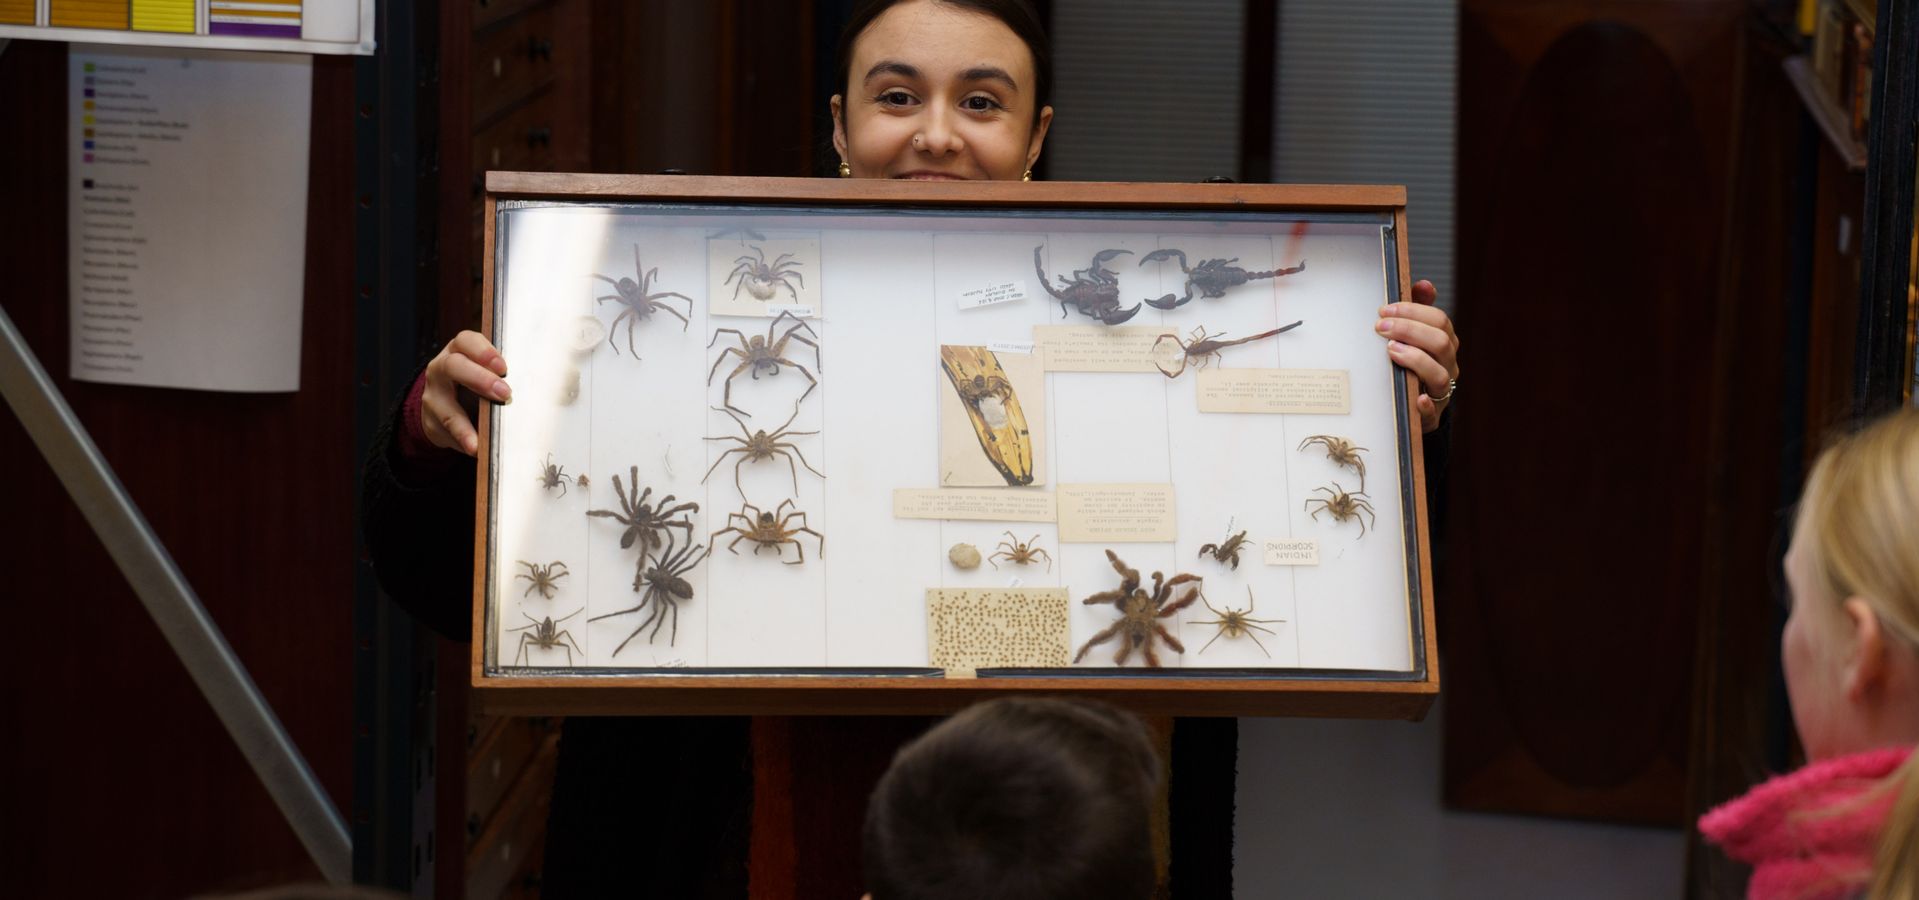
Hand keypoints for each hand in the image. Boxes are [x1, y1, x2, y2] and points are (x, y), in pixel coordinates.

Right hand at [421, 330, 510, 455]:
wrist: (445, 405)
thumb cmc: (477, 382)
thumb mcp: (486, 372)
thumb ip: (502, 374)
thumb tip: (539, 388)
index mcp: (458, 351)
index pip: (466, 341)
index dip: (484, 351)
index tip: (503, 367)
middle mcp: (441, 369)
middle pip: (453, 366)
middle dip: (479, 379)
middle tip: (504, 393)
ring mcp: (433, 395)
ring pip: (444, 407)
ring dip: (464, 425)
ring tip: (479, 442)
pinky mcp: (431, 420)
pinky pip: (445, 431)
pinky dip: (462, 441)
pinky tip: (475, 450)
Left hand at [1376, 280, 1456, 433]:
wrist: (1416, 406)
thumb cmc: (1413, 364)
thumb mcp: (1415, 336)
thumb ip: (1418, 311)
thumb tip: (1423, 284)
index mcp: (1445, 342)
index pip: (1439, 321)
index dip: (1413, 312)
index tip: (1385, 310)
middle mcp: (1448, 364)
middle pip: (1441, 343)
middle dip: (1410, 331)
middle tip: (1380, 327)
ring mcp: (1442, 390)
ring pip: (1440, 374)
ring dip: (1416, 360)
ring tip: (1391, 351)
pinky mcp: (1431, 414)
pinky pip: (1432, 411)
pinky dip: (1425, 405)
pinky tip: (1415, 398)